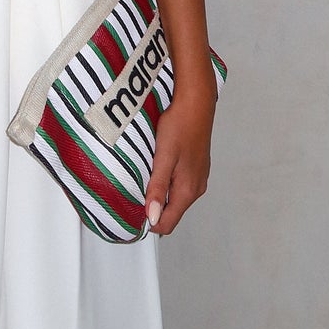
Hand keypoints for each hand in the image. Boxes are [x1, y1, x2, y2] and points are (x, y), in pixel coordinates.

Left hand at [144, 87, 214, 235]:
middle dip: (152, 210)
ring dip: (158, 196)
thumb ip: (158, 189)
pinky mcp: (196, 169)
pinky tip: (157, 169)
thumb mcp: (164, 158)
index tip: (130, 213)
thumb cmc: (180, 127)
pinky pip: (179, 187)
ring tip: (144, 179)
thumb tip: (152, 218)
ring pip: (174, 200)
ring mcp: (198, 179)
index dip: (147, 223)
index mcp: (188, 190)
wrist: (196, 104)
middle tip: (132, 194)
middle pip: (171, 214)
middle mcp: (196, 189)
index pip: (167, 224)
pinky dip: (166, 184)